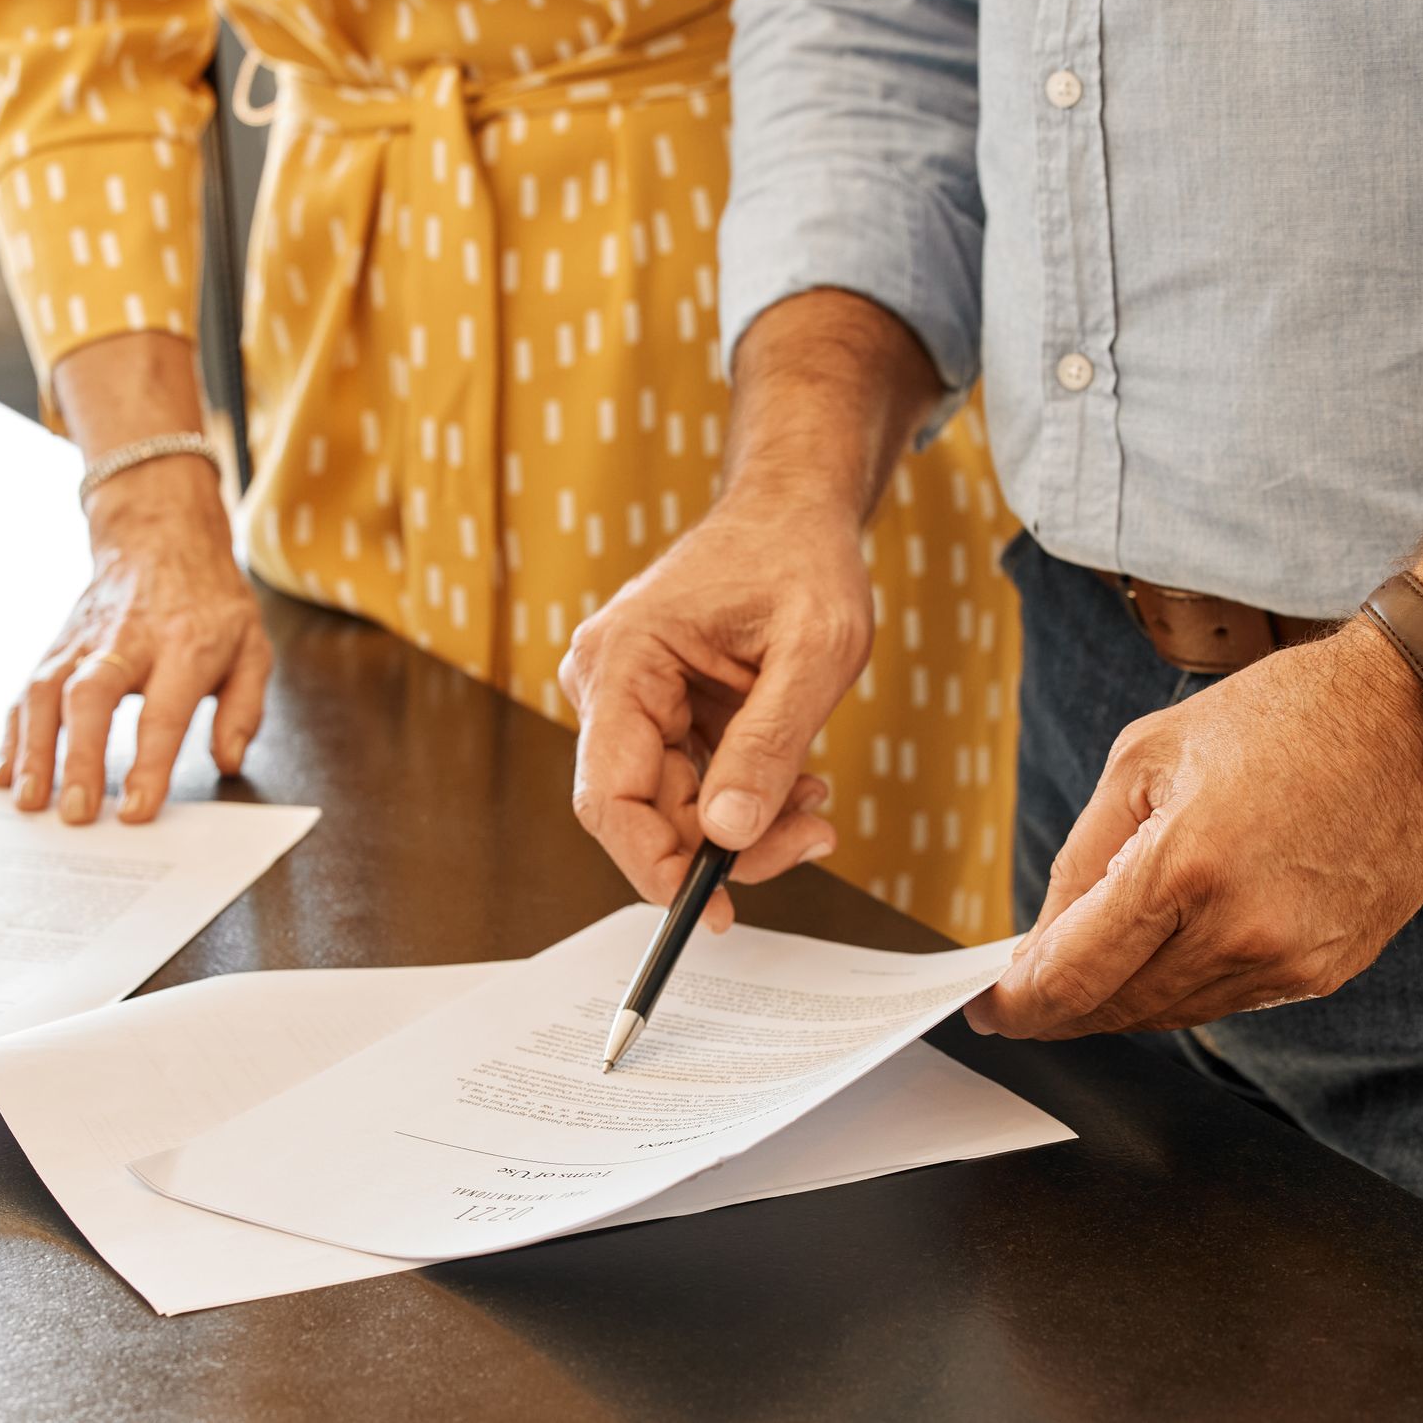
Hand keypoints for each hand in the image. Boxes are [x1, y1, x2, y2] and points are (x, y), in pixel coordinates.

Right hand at [0, 455, 269, 823]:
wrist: (162, 537)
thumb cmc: (211, 604)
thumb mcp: (253, 648)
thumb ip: (244, 709)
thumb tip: (228, 761)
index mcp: (185, 645)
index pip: (164, 712)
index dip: (149, 764)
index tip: (136, 809)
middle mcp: (126, 641)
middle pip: (90, 696)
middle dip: (79, 756)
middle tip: (75, 812)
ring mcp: (83, 641)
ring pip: (45, 691)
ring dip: (33, 749)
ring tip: (28, 801)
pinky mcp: (56, 645)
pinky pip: (25, 688)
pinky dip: (11, 732)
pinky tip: (6, 772)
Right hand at [557, 489, 873, 929]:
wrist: (796, 513)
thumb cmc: (801, 560)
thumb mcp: (814, 653)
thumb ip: (769, 745)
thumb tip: (728, 835)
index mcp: (624, 660)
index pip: (608, 795)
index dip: (653, 865)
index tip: (709, 909)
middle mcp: (607, 681)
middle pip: (645, 811)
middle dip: (726, 845)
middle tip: (810, 838)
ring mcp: (629, 697)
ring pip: (673, 805)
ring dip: (745, 822)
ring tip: (815, 802)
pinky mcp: (658, 709)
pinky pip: (690, 782)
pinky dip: (744, 796)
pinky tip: (796, 781)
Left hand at [966, 620, 1422, 1037]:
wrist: (1416, 718)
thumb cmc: (1279, 717)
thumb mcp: (1145, 758)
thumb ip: (1083, 856)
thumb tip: (1042, 939)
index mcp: (1183, 867)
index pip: (1075, 976)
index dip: (1019, 1005)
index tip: (987, 1009)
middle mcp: (1240, 930)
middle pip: (1117, 1007)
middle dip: (1060, 1007)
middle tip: (1021, 996)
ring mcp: (1291, 960)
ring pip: (1171, 1014)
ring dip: (1120, 999)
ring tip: (1085, 968)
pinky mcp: (1328, 971)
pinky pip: (1228, 1000)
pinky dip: (1182, 986)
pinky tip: (1164, 953)